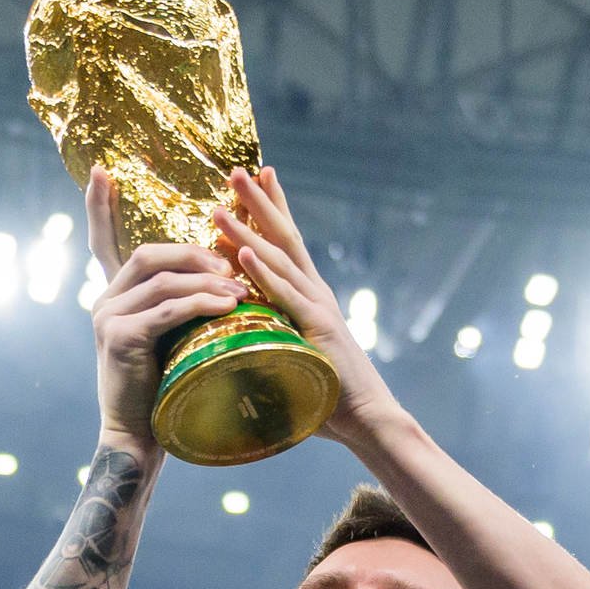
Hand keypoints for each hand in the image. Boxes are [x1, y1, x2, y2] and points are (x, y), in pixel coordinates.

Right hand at [84, 166, 252, 447]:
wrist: (142, 436)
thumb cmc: (166, 386)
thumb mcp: (172, 334)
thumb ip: (180, 303)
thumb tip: (222, 273)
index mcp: (115, 294)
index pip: (102, 240)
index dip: (99, 206)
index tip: (103, 170)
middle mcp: (104, 300)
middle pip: (149, 253)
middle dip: (194, 252)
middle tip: (231, 262)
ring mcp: (108, 318)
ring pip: (161, 278)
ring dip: (206, 279)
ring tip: (240, 289)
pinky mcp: (121, 338)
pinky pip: (167, 309)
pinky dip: (201, 303)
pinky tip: (226, 305)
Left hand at [210, 166, 402, 445]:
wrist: (368, 418)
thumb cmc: (329, 394)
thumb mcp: (293, 353)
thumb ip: (271, 335)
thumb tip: (239, 332)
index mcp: (310, 295)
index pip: (287, 243)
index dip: (272, 208)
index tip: (255, 177)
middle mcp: (315, 292)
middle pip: (283, 237)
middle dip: (259, 202)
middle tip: (235, 170)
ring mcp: (317, 307)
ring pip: (278, 260)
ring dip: (248, 230)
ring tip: (221, 204)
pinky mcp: (317, 329)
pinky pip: (285, 296)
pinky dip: (263, 273)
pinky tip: (243, 253)